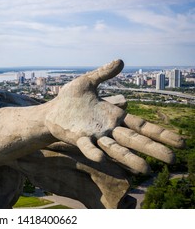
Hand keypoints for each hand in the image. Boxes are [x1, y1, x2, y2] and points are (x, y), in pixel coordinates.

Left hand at [45, 59, 184, 173]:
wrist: (51, 110)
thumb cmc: (70, 99)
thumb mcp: (88, 82)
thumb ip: (104, 73)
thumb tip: (121, 61)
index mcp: (114, 115)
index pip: (142, 125)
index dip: (159, 133)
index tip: (179, 142)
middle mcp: (108, 128)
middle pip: (135, 140)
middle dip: (153, 148)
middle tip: (172, 159)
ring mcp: (95, 135)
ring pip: (115, 148)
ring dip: (129, 158)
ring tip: (145, 169)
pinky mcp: (79, 138)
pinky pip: (88, 146)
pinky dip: (94, 151)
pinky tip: (100, 157)